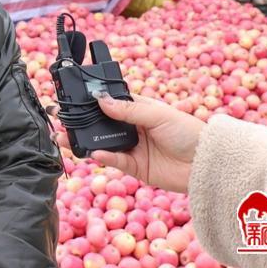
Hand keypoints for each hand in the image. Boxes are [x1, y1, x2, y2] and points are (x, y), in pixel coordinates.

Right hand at [53, 94, 206, 192]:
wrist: (206, 163)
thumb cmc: (187, 132)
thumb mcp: (157, 115)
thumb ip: (128, 110)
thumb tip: (100, 100)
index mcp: (139, 110)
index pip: (111, 104)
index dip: (93, 102)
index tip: (73, 99)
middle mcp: (133, 128)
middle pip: (102, 125)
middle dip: (82, 124)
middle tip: (61, 120)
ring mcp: (133, 148)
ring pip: (103, 144)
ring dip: (85, 141)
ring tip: (65, 138)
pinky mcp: (135, 168)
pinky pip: (115, 161)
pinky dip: (104, 157)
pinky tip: (94, 153)